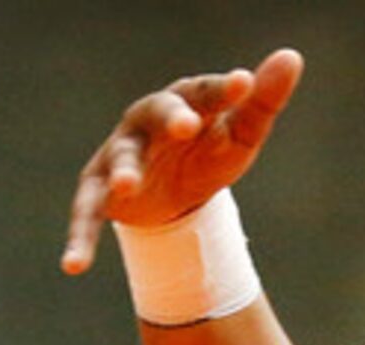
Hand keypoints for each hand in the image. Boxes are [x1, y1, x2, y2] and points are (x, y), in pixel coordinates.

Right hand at [62, 48, 303, 271]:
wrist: (175, 197)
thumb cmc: (209, 153)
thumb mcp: (240, 134)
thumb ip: (262, 102)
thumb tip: (291, 58)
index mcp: (184, 101)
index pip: (204, 91)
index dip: (221, 89)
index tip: (244, 85)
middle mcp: (146, 122)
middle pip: (155, 113)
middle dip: (170, 118)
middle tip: (187, 126)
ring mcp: (119, 156)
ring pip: (120, 160)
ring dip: (124, 172)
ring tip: (129, 185)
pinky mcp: (100, 193)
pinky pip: (86, 214)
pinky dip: (79, 239)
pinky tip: (73, 266)